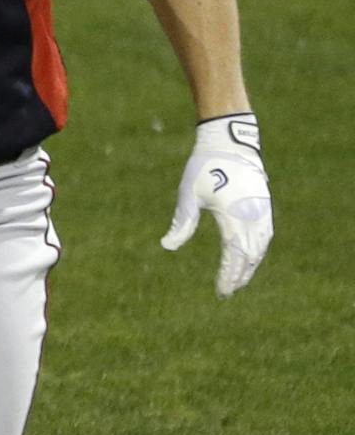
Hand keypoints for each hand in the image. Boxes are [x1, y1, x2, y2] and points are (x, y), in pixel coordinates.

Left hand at [160, 112, 271, 296]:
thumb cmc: (204, 167)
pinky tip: (251, 258)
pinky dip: (259, 251)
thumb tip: (167, 246)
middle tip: (227, 291)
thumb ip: (182, 223)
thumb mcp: (188, 195)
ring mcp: (263, 211)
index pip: (234, 256)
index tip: (221, 291)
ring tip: (238, 280)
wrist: (229, 142)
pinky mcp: (266, 205)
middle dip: (239, 276)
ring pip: (261, 248)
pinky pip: (266, 235)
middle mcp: (253, 217)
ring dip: (251, 265)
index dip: (228, 275)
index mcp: (234, 217)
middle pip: (250, 257)